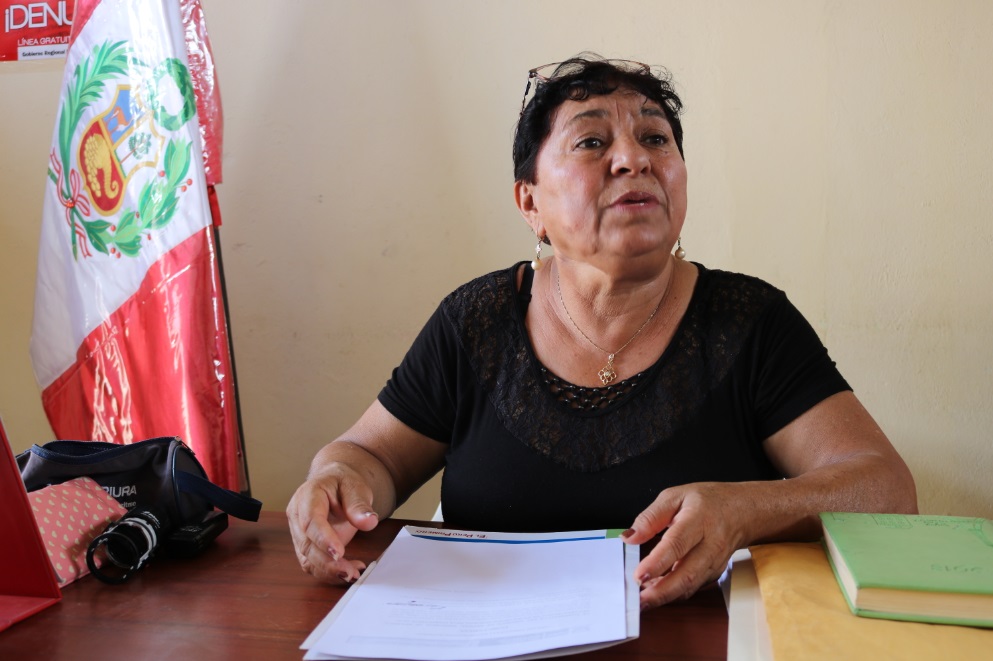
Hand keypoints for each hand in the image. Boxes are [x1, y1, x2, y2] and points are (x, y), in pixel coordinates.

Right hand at [286, 463, 380, 583]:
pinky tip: (349, 570)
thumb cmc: (342, 483)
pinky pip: (313, 564)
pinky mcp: (305, 545)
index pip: (310, 520)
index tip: (339, 553)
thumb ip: (359, 505)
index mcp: (307, 496)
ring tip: (353, 573)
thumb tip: (368, 522)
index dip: (323, 539)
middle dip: (327, 562)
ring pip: (307, 559)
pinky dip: (330, 572)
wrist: (335, 483)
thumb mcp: (356, 487)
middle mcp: (297, 515)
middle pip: (306, 545)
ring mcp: (298, 532)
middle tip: (350, 572)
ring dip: (328, 571)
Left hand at [622, 482, 748, 609]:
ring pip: (690, 586)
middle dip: (661, 591)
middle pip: (686, 574)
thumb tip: (629, 537)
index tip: (638, 575)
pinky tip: (657, 591)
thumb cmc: (708, 502)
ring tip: (643, 599)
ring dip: (665, 596)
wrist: (743, 511)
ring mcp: (715, 562)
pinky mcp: (714, 573)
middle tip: (639, 599)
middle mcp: (710, 545)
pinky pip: (692, 587)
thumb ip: (650, 517)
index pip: (676, 544)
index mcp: (698, 520)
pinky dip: (674, 593)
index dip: (657, 563)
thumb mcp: (675, 496)